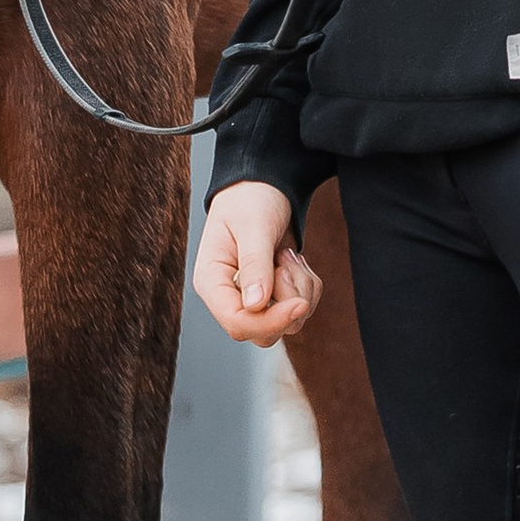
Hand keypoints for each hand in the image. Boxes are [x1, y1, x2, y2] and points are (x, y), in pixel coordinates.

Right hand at [193, 183, 321, 346]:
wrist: (264, 187)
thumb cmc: (250, 199)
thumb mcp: (253, 225)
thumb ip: (255, 264)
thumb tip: (254, 306)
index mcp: (211, 282)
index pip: (237, 323)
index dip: (271, 321)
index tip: (300, 303)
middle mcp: (229, 297)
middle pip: (263, 333)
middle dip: (288, 301)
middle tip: (286, 260)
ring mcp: (253, 300)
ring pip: (288, 323)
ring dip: (300, 288)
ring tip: (287, 254)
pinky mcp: (274, 297)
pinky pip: (301, 309)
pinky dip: (307, 285)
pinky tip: (293, 260)